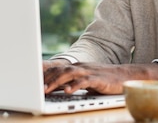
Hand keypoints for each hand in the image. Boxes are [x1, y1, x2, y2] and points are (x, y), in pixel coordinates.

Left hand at [43, 62, 157, 94]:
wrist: (127, 75)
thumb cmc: (105, 79)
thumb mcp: (86, 80)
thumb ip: (72, 81)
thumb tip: (56, 87)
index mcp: (77, 66)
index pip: (57, 67)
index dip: (44, 72)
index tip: (31, 79)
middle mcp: (81, 66)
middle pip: (60, 69)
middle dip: (46, 78)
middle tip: (34, 87)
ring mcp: (90, 71)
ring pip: (69, 73)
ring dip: (56, 81)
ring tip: (46, 90)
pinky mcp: (98, 79)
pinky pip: (84, 81)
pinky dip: (75, 86)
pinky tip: (67, 91)